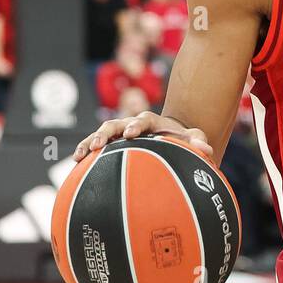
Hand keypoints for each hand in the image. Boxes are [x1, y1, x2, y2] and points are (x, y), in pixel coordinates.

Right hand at [73, 110, 213, 161]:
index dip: (136, 125)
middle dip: (106, 132)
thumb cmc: (183, 139)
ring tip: (79, 155)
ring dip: (90, 142)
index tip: (131, 133)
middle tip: (100, 143)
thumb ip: (198, 141)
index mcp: (151, 121)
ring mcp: (119, 134)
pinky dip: (86, 152)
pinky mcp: (111, 144)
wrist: (170, 139)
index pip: (143, 119)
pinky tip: (75, 163)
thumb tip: (207, 149)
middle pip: (115, 124)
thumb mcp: (193, 138)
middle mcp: (131, 125)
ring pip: (101, 134)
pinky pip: (95, 147)